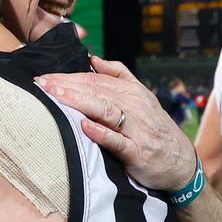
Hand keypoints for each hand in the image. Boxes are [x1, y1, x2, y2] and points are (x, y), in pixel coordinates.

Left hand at [37, 56, 195, 190]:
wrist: (180, 163)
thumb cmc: (152, 128)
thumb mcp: (140, 96)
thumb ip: (117, 74)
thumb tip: (92, 58)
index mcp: (129, 91)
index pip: (93, 79)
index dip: (67, 77)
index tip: (43, 78)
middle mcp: (133, 106)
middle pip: (95, 91)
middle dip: (66, 86)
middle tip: (41, 84)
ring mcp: (136, 129)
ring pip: (105, 110)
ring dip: (79, 102)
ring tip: (56, 96)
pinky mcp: (138, 152)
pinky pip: (118, 141)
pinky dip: (101, 133)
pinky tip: (84, 126)